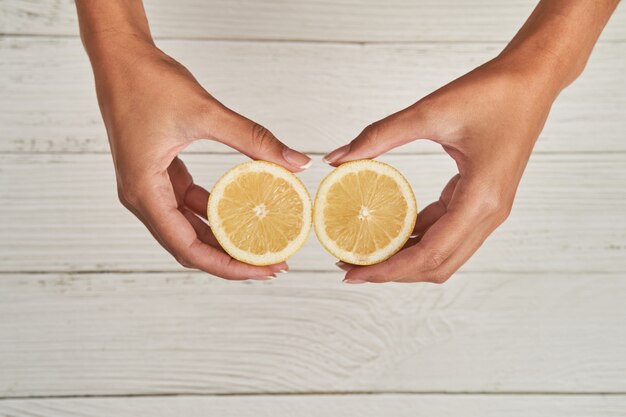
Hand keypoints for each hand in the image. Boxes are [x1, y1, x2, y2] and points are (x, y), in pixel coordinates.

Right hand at [92, 36, 310, 279]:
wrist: (119, 57)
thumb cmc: (147, 81)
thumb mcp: (206, 112)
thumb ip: (254, 139)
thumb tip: (297, 162)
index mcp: (144, 191)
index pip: (188, 248)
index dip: (229, 266)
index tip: (265, 270)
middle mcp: (142, 197)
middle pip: (189, 247)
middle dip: (232, 259)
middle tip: (273, 263)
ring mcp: (149, 188)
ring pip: (189, 229)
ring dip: (224, 239)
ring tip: (263, 244)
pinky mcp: (158, 175)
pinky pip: (189, 205)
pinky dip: (215, 213)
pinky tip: (244, 213)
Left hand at [325, 56, 556, 283]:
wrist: (532, 78)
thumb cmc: (492, 91)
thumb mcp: (430, 112)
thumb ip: (379, 136)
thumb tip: (335, 157)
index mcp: (481, 199)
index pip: (430, 254)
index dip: (388, 269)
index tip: (351, 273)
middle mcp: (489, 213)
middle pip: (437, 265)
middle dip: (392, 271)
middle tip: (350, 266)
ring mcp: (489, 210)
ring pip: (444, 253)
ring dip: (405, 257)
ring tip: (365, 252)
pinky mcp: (483, 200)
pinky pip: (447, 230)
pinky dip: (418, 237)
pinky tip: (390, 228)